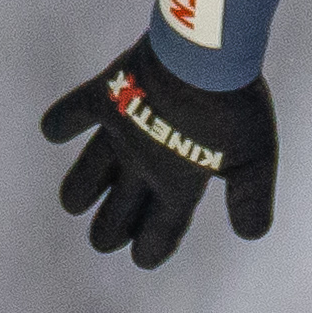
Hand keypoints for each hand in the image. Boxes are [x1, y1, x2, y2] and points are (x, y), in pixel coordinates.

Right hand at [38, 36, 275, 266]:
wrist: (204, 54)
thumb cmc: (234, 106)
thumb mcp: (256, 158)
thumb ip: (251, 199)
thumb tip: (250, 235)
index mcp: (177, 184)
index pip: (159, 232)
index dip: (151, 249)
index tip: (143, 258)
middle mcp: (140, 167)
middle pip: (115, 215)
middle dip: (109, 233)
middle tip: (106, 238)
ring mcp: (118, 134)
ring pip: (86, 177)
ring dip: (79, 194)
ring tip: (75, 203)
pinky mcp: (103, 96)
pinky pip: (70, 115)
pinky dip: (60, 124)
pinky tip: (55, 131)